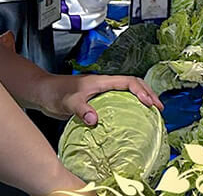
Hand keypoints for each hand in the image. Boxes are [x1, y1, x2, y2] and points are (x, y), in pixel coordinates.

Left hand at [34, 74, 162, 124]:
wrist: (43, 93)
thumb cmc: (55, 93)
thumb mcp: (68, 102)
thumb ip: (81, 110)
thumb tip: (95, 120)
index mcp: (102, 81)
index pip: (128, 82)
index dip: (142, 91)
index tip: (150, 104)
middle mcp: (104, 85)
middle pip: (133, 84)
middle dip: (148, 94)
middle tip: (159, 108)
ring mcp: (101, 93)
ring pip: (127, 92)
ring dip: (141, 99)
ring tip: (151, 113)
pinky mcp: (97, 102)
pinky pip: (119, 103)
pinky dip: (130, 108)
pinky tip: (131, 121)